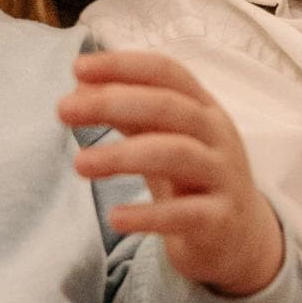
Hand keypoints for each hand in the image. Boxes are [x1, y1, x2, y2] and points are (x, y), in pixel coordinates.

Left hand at [59, 49, 283, 295]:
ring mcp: (223, 176)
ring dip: (122, 156)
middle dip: (112, 102)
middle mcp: (218, 135)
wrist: (239, 237)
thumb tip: (78, 90)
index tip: (77, 68)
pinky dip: (148, 215)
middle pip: (168, 107)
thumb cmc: (190, 177)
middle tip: (63, 110)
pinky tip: (115, 219)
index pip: (166, 72)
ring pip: (176, 154)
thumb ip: (128, 114)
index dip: (123, 65)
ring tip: (79, 165)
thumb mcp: (162, 138)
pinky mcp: (221, 219)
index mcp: (203, 107)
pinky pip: (184, 214)